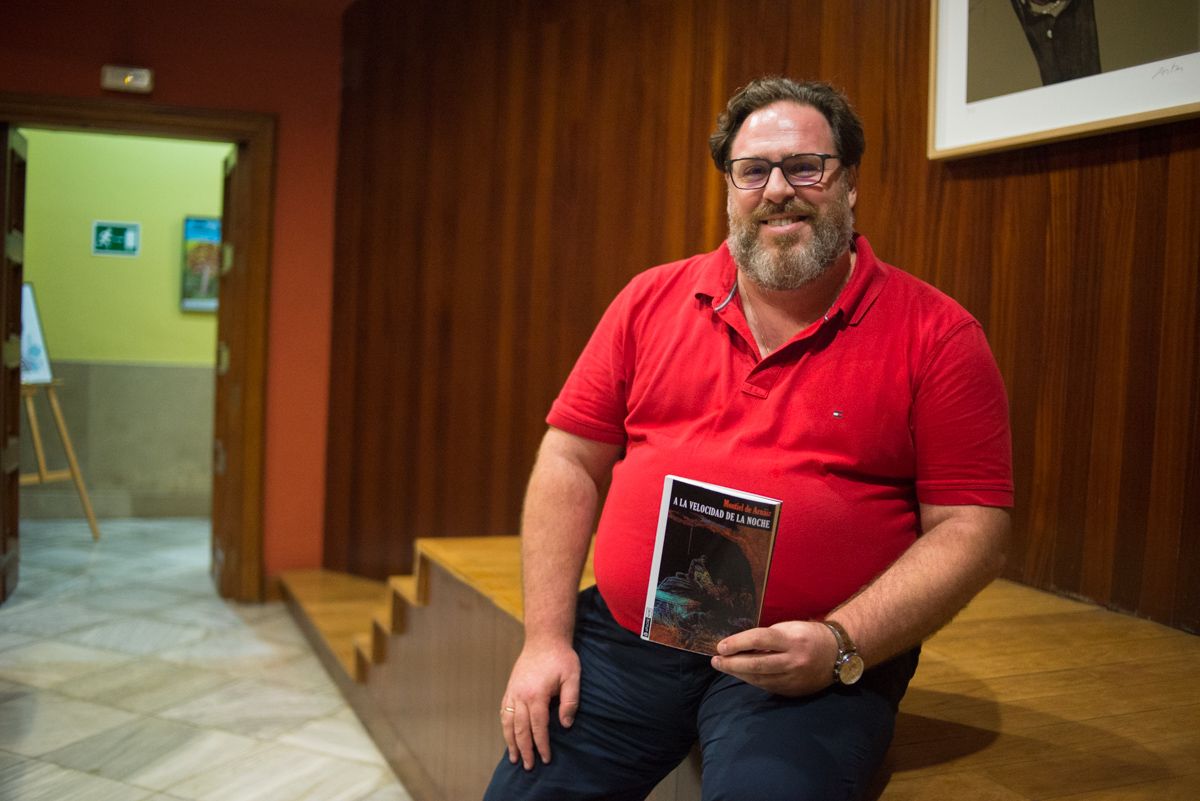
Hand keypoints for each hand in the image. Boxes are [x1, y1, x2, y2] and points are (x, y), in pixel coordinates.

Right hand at [499, 639, 580, 769]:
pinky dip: (505, 725)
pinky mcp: (510, 688)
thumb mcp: (572, 677)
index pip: (538, 726)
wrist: (544, 638)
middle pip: (521, 728)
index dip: (542, 744)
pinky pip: (504, 711)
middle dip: (525, 749)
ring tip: (514, 758)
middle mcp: (521, 695)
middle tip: (529, 766)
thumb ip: (570, 702)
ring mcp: (513, 691)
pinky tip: (508, 735)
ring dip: (511, 741)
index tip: (545, 758)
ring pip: (508, 722)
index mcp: (537, 694)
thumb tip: (565, 725)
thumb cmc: (561, 657)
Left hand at [710, 620, 836, 695]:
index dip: (738, 643)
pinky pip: (767, 686)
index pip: (759, 640)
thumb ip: (767, 637)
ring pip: (759, 679)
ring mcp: (794, 679)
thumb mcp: (790, 628)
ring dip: (738, 673)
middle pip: (756, 665)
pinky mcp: (793, 691)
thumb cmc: (809, 635)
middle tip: (716, 660)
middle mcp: (794, 661)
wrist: (837, 655)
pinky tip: (741, 674)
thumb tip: (740, 645)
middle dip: (732, 664)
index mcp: (793, 640)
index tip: (721, 646)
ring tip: (723, 666)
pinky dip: (752, 680)